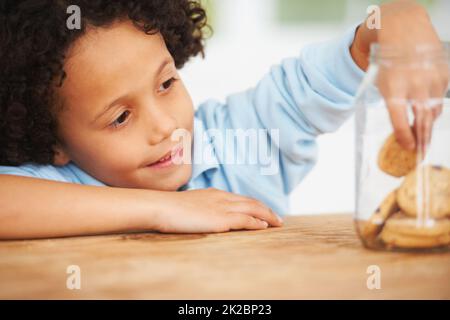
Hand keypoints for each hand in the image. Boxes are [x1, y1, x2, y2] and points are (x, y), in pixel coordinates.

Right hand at [152, 188, 282, 232]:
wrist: (161, 207)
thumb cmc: (169, 208)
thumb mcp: (188, 205)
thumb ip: (200, 208)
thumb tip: (202, 214)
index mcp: (214, 193)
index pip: (240, 199)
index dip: (254, 204)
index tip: (263, 210)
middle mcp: (221, 197)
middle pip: (251, 202)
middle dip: (266, 210)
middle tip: (277, 218)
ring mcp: (222, 207)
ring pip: (253, 209)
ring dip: (267, 216)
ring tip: (277, 223)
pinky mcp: (221, 218)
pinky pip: (245, 219)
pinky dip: (257, 222)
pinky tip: (264, 227)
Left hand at [351, 0, 448, 152]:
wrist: (402, 31)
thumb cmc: (388, 61)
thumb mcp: (382, 84)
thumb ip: (392, 104)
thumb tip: (403, 128)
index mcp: (393, 88)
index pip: (398, 118)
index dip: (404, 135)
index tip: (407, 148)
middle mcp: (413, 86)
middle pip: (421, 120)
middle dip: (422, 140)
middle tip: (420, 154)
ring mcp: (431, 80)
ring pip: (434, 111)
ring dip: (429, 127)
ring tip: (425, 140)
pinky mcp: (442, 75)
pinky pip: (440, 98)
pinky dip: (433, 107)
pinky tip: (428, 113)